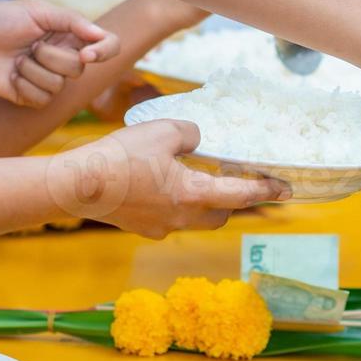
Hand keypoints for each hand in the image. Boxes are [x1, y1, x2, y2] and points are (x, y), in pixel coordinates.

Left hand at [0, 0, 118, 107]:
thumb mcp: (36, 11)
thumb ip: (71, 20)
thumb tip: (101, 34)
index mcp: (70, 34)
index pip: (107, 45)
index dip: (105, 51)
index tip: (87, 53)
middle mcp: (64, 57)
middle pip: (79, 68)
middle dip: (51, 56)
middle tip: (30, 45)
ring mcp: (50, 79)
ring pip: (60, 85)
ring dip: (32, 70)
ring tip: (15, 60)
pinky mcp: (33, 97)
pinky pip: (43, 98)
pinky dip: (24, 84)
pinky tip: (10, 75)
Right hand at [51, 120, 290, 236]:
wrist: (75, 186)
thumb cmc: (119, 157)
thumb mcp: (162, 131)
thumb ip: (190, 134)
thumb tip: (195, 141)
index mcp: (193, 195)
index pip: (241, 195)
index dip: (266, 190)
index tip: (285, 188)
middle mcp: (182, 218)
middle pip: (221, 215)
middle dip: (232, 200)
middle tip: (234, 179)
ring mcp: (161, 228)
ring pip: (195, 219)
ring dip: (203, 204)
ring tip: (194, 179)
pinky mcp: (141, 229)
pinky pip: (169, 219)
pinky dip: (174, 205)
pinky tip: (159, 186)